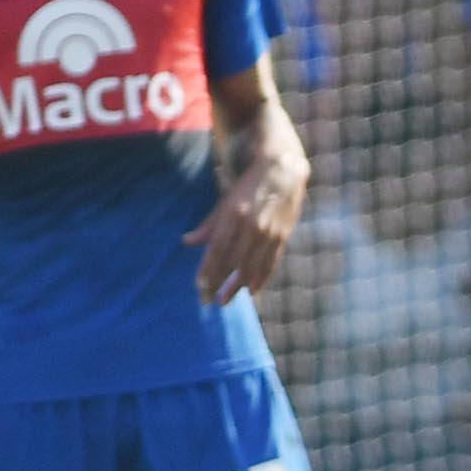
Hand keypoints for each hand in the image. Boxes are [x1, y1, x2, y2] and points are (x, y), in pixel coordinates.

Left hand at [184, 136, 305, 303]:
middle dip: (220, 283)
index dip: (208, 272)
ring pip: (252, 266)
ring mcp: (270, 232)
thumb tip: (187, 242)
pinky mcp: (283, 235)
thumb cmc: (249, 185)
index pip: (217, 251)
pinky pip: (271, 262)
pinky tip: (253, 289)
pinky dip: (261, 277)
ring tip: (228, 299)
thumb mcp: (226, 201)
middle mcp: (252, 226)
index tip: (200, 289)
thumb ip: (209, 224)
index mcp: (233, 216)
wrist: (284, 169)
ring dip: (238, 285)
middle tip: (210, 301)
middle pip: (233, 263)